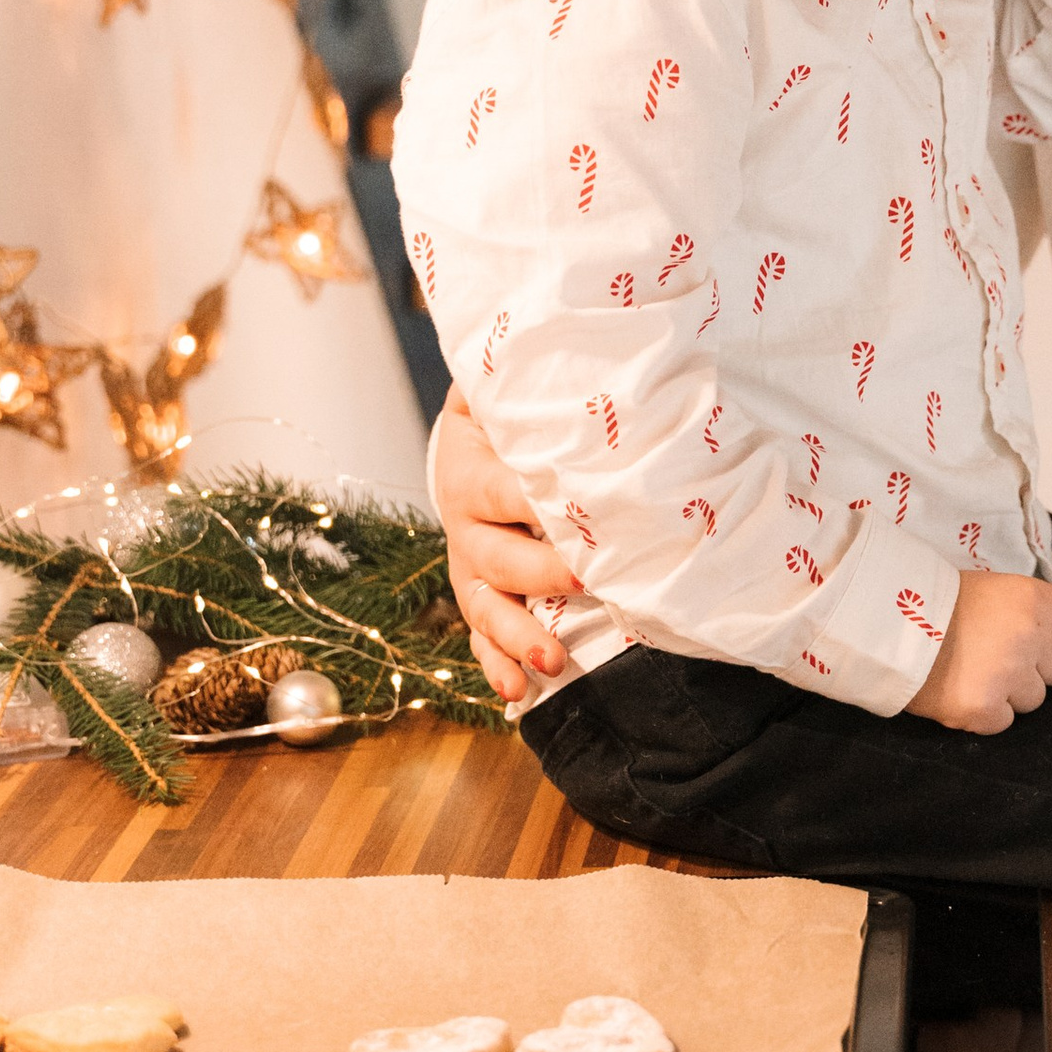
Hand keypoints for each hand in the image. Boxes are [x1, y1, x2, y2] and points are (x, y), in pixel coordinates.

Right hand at [433, 389, 583, 704]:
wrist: (479, 439)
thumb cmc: (511, 414)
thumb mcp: (508, 391)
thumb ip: (532, 386)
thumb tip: (587, 359)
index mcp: (468, 470)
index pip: (499, 489)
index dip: (533, 504)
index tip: (581, 512)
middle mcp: (464, 525)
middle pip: (495, 557)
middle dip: (539, 573)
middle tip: (586, 578)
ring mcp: (472, 567)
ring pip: (486, 608)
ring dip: (516, 637)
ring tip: (551, 660)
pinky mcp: (484, 598)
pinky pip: (483, 641)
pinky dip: (498, 667)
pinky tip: (518, 692)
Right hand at [904, 572, 1051, 733]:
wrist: (883, 619)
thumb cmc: (937, 601)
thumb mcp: (994, 589)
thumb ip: (1031, 613)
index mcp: (1036, 600)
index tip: (1050, 647)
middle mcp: (1030, 636)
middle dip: (1034, 669)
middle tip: (994, 657)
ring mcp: (1007, 674)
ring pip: (1034, 700)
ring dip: (1008, 693)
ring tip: (971, 672)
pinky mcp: (982, 707)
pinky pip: (1002, 721)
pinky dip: (983, 713)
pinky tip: (959, 691)